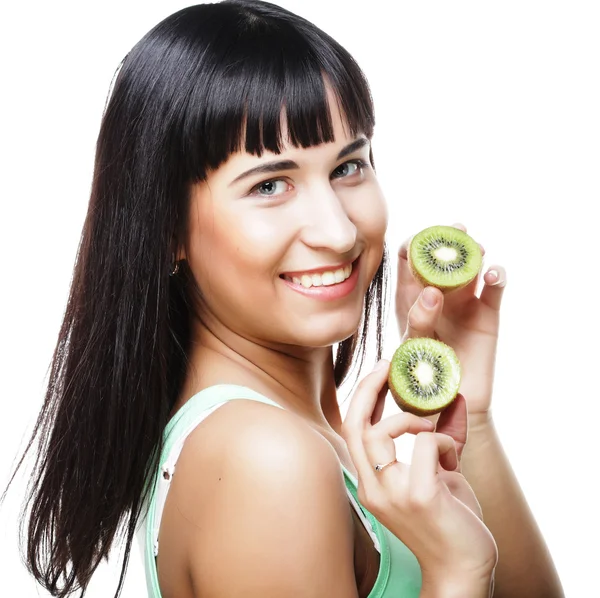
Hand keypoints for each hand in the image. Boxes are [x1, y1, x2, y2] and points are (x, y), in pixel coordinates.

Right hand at [341, 360, 497, 583]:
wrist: (463, 572)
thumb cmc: (450, 524)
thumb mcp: (441, 474)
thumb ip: (443, 437)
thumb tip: (454, 399)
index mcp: (372, 482)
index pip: (352, 430)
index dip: (362, 396)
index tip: (379, 372)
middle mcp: (373, 487)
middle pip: (353, 424)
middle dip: (368, 387)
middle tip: (388, 365)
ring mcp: (392, 493)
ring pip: (379, 431)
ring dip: (410, 418)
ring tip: (432, 430)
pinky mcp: (419, 495)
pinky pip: (426, 443)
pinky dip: (444, 440)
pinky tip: (454, 459)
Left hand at [396, 223, 506, 415]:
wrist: (449, 405)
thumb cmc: (421, 379)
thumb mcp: (413, 348)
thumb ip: (419, 321)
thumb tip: (431, 292)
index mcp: (410, 299)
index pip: (407, 260)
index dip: (413, 245)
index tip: (420, 242)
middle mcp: (437, 295)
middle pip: (442, 257)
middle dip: (448, 240)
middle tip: (457, 231)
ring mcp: (463, 302)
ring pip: (470, 267)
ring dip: (474, 253)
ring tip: (476, 249)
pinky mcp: (487, 314)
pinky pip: (494, 289)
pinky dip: (497, 276)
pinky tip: (494, 273)